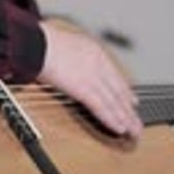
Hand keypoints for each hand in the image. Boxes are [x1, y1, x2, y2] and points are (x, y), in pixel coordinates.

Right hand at [38, 21, 142, 138]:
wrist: (35, 43)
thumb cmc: (41, 43)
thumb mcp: (66, 45)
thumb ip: (74, 58)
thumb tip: (70, 67)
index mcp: (94, 51)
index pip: (115, 75)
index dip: (126, 91)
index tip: (133, 101)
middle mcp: (98, 63)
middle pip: (118, 90)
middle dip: (129, 109)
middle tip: (138, 122)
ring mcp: (92, 76)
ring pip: (114, 101)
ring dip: (125, 118)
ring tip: (134, 130)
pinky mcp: (84, 89)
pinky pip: (101, 107)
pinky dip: (111, 119)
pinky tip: (119, 128)